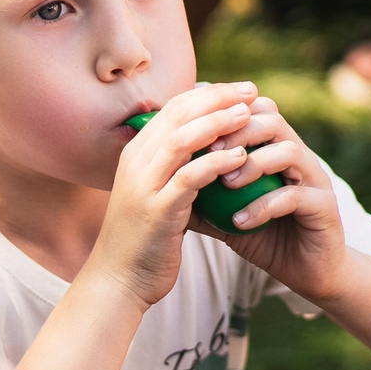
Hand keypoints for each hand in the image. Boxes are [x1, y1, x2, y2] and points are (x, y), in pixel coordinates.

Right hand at [89, 83, 261, 307]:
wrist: (119, 279)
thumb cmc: (144, 238)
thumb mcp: (155, 194)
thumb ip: (173, 169)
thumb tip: (205, 147)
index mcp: (136, 154)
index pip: (173, 109)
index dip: (207, 94)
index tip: (239, 90)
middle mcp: (136, 163)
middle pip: (178, 115)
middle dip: (217, 99)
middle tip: (251, 91)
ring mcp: (144, 185)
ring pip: (181, 139)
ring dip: (217, 123)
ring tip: (248, 115)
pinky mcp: (157, 210)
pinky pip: (189, 177)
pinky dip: (216, 162)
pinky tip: (241, 156)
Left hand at [203, 98, 355, 301]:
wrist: (306, 271)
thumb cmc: (264, 235)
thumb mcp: (224, 213)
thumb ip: (199, 193)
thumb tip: (159, 178)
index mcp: (274, 148)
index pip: (252, 110)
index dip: (223, 114)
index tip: (193, 131)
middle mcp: (298, 155)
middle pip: (271, 119)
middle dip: (236, 131)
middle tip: (208, 152)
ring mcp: (315, 178)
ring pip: (288, 150)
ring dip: (252, 164)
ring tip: (226, 185)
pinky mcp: (324, 206)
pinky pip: (294, 196)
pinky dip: (263, 206)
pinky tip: (239, 221)